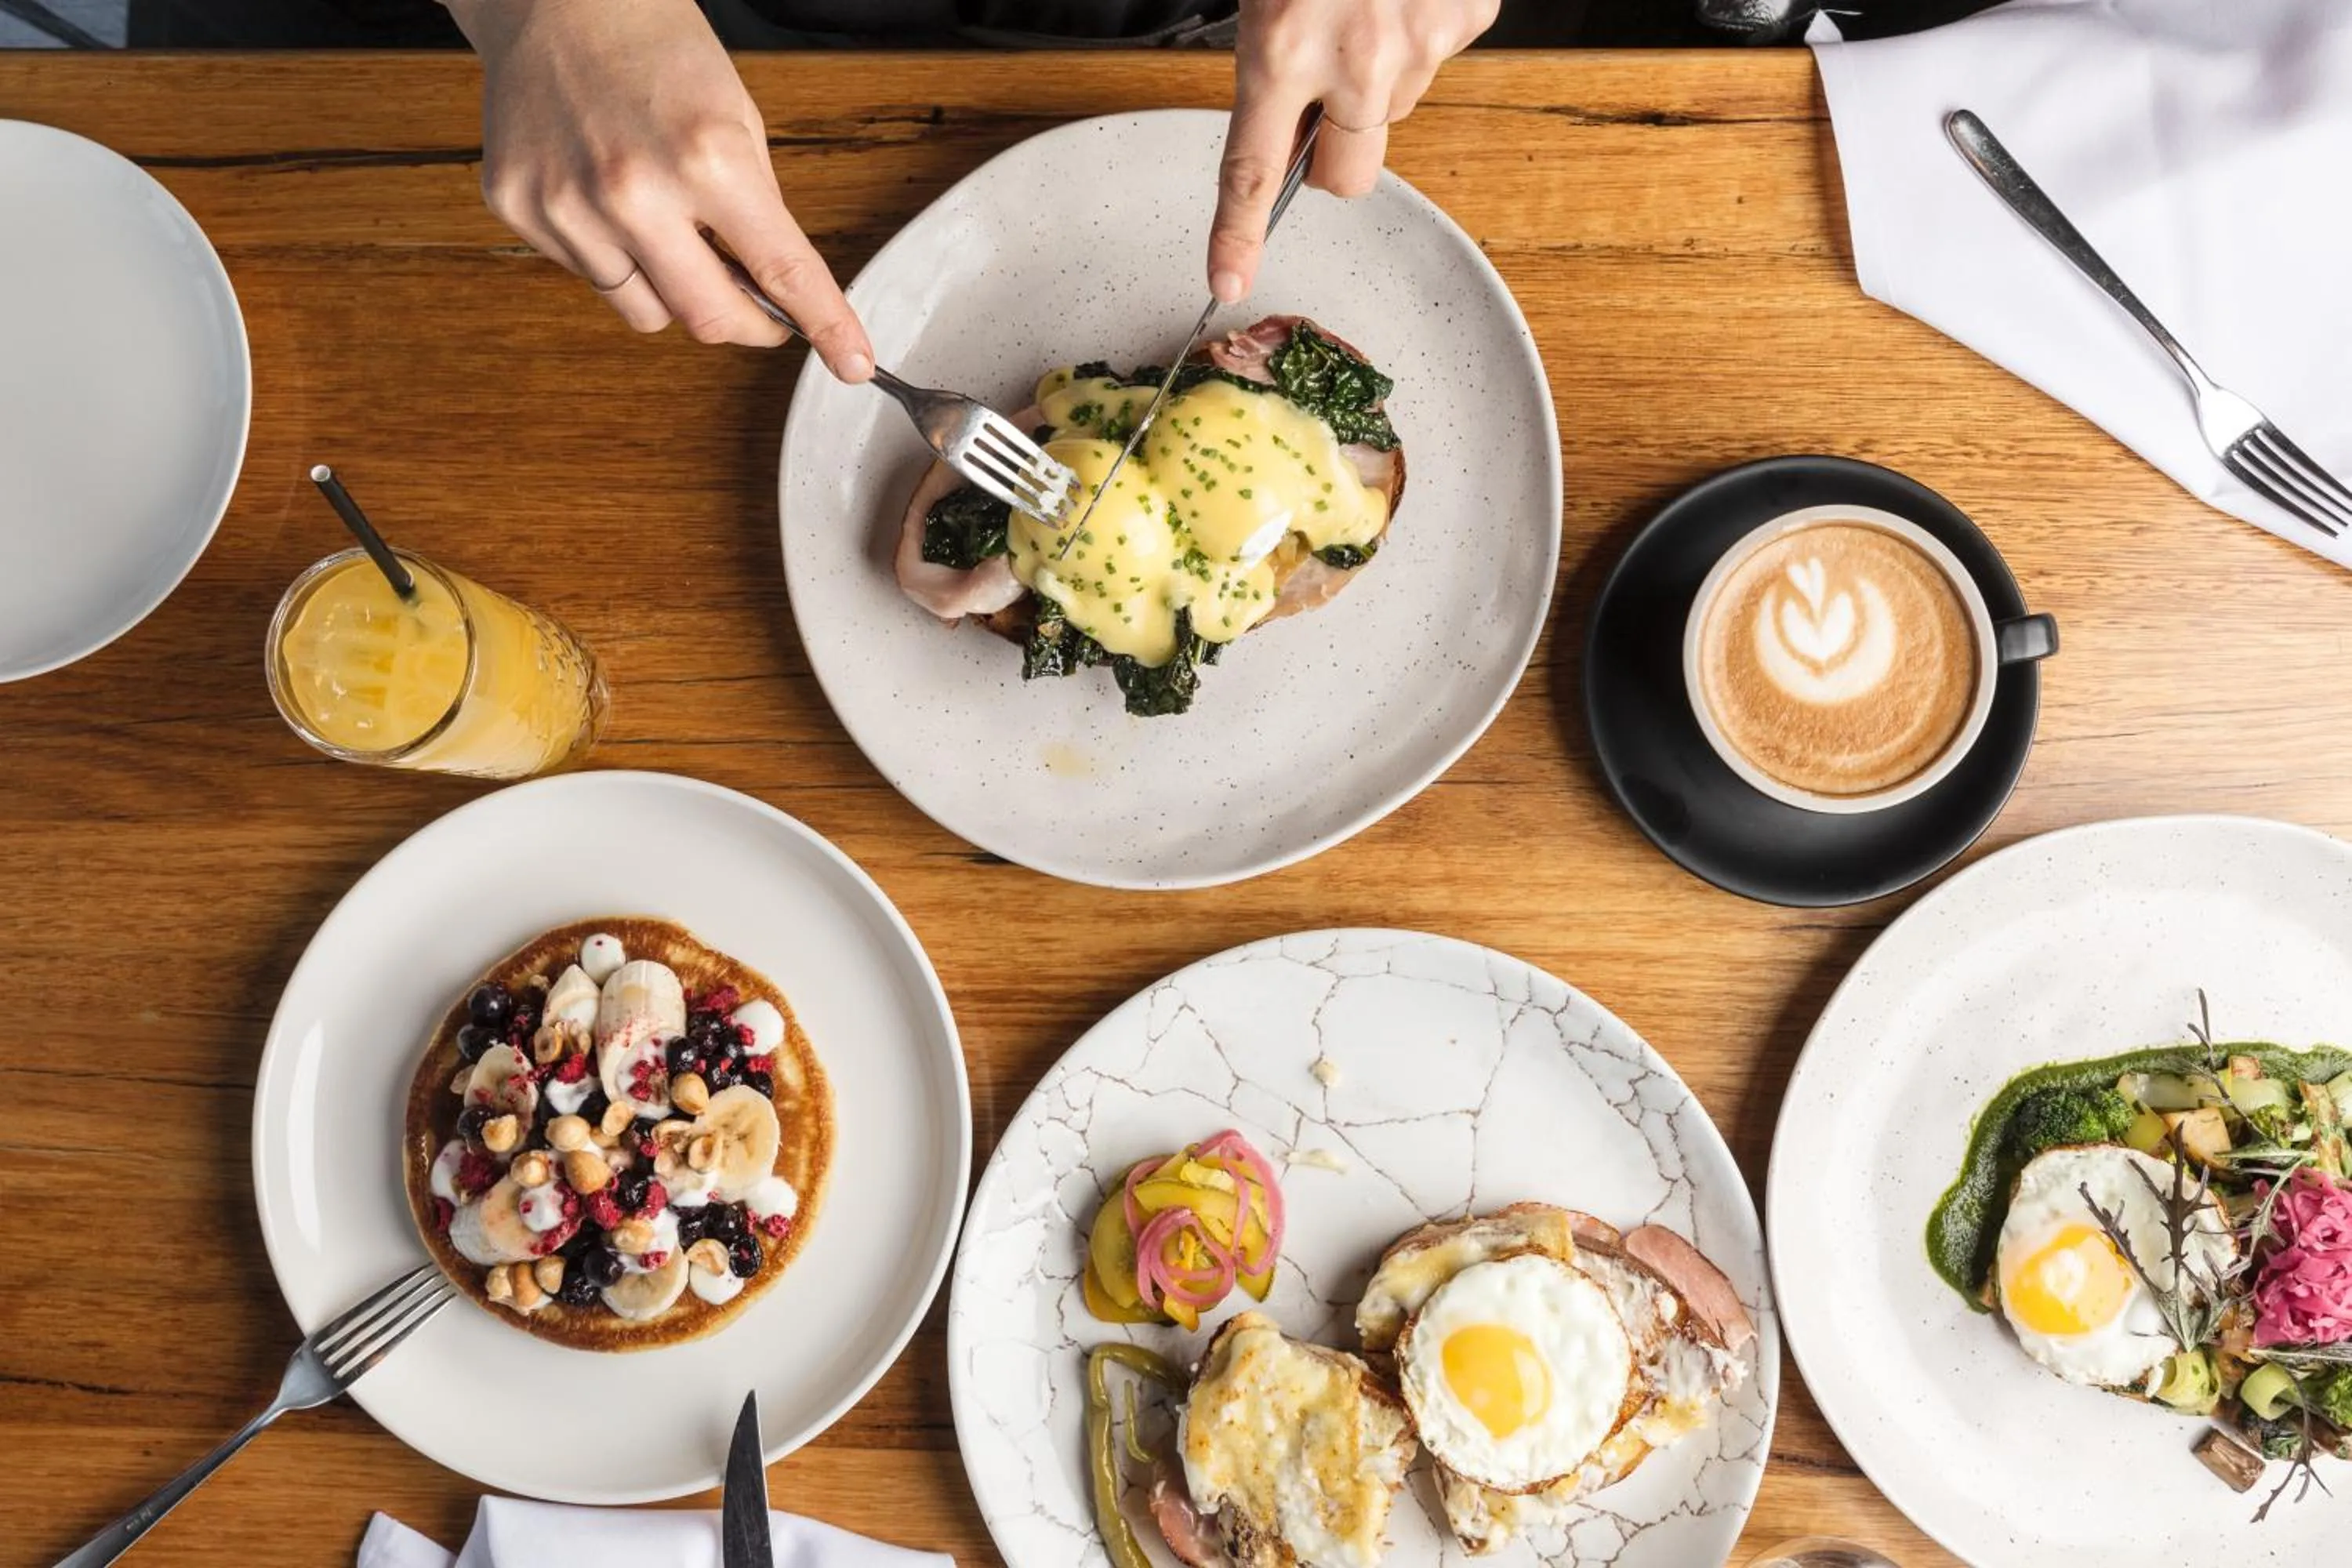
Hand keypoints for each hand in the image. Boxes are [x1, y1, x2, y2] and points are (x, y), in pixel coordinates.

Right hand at [447, 0, 872, 378]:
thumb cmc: (655, 48)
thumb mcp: (738, 118)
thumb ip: (759, 211)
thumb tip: (778, 292)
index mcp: (707, 157)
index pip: (783, 271)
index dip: (825, 327)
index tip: (852, 364)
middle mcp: (633, 190)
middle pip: (708, 319)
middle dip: (748, 326)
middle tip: (762, 313)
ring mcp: (567, 205)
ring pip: (646, 313)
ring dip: (673, 291)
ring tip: (666, 226)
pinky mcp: (519, 208)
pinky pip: (591, 278)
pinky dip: (613, 258)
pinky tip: (606, 198)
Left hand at [1211, 0, 1497, 302]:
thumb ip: (1274, 62)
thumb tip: (1286, 129)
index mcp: (1282, 49)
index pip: (1253, 171)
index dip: (1238, 235)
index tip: (1228, 281)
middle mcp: (1354, 62)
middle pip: (1345, 177)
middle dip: (1331, 158)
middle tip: (1321, 97)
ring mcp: (1417, 47)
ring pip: (1394, 111)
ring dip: (1377, 80)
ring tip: (1364, 6)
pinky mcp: (1464, 22)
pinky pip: (1436, 58)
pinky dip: (1417, 32)